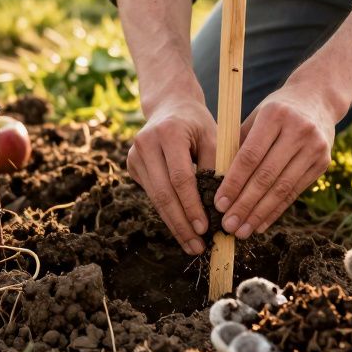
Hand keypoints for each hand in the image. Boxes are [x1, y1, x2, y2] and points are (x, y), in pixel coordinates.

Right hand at [127, 96, 216, 254]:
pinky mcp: (132, 165)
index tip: (205, 228)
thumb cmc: (197, 123)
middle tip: (197, 246)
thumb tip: (220, 207)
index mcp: (168, 133)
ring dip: (174, 224)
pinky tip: (182, 228)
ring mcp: (134, 155)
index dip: (192, 206)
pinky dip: (168, 213)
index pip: (180, 178)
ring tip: (191, 245)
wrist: (170, 105)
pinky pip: (152, 195)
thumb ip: (217, 166)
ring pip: (155, 199)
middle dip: (181, 224)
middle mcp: (145, 144)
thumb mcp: (213, 136)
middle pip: (163, 193)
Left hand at [215, 83, 336, 238]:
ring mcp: (314, 147)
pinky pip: (295, 192)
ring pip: (282, 188)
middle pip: (266, 176)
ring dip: (260, 214)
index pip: (250, 156)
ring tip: (242, 230)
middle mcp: (298, 130)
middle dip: (245, 204)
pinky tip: (261, 224)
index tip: (218, 203)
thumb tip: (216, 182)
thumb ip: (238, 144)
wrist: (317, 98)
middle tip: (227, 225)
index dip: (234, 182)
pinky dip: (276, 210)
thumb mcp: (256, 116)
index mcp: (274, 115)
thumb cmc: (276, 110)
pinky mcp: (324, 162)